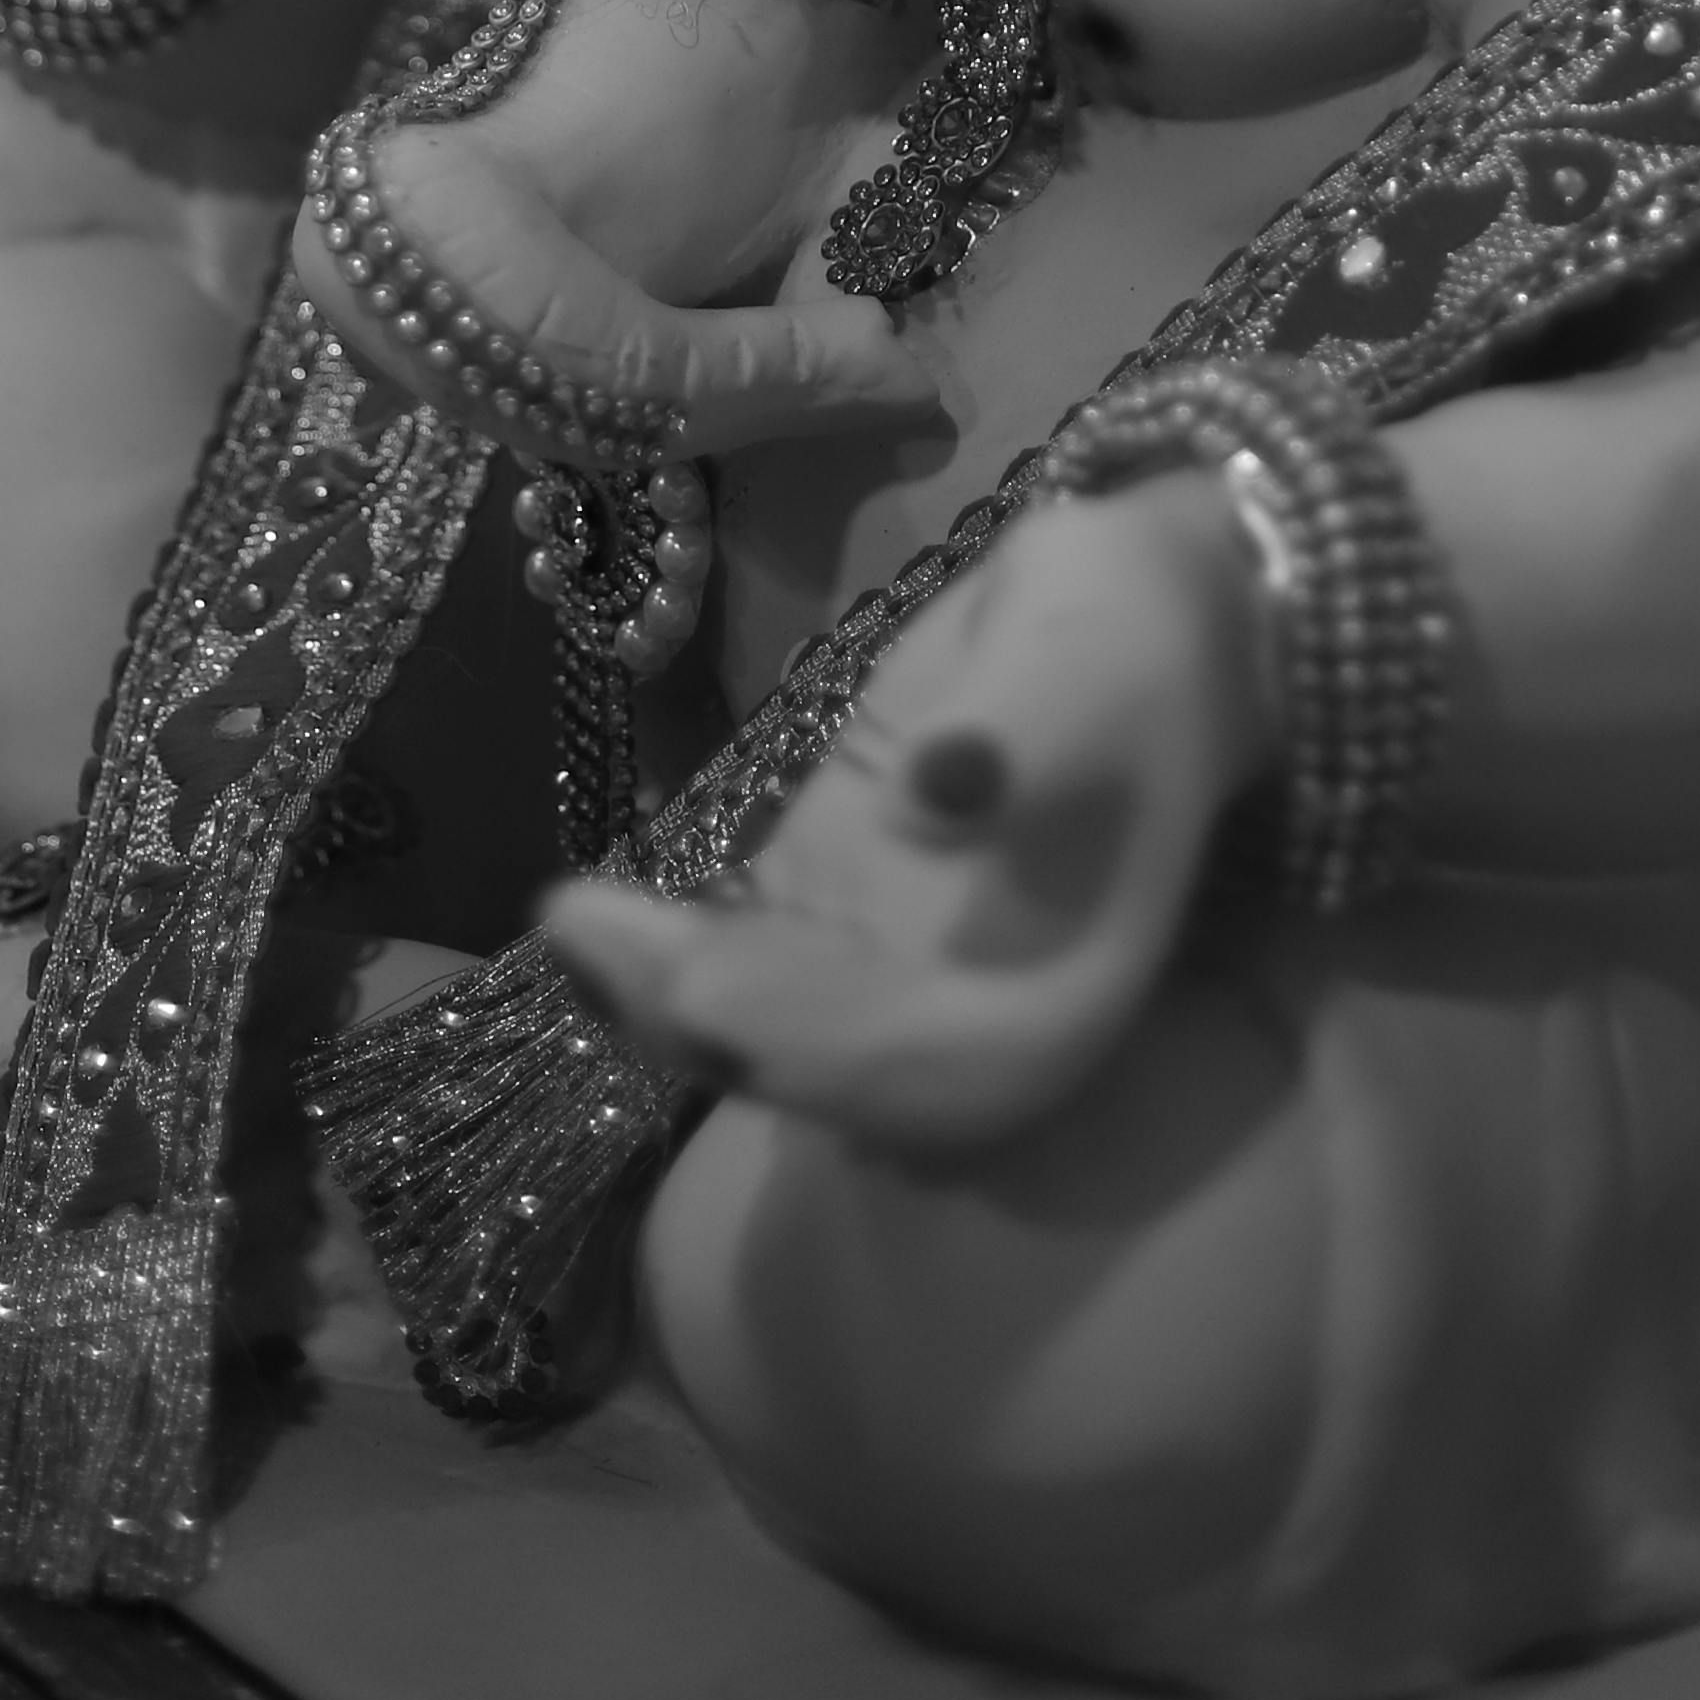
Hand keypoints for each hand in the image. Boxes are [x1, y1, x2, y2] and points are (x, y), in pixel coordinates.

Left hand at [541, 469, 1275, 1159]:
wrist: (1130, 627)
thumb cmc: (1127, 640)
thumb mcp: (1096, 663)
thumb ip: (1024, 736)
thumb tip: (937, 797)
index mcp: (1061, 1005)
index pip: (940, 1073)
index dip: (823, 1039)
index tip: (712, 991)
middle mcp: (971, 1026)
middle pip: (830, 1068)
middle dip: (709, 1019)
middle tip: (593, 940)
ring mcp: (892, 983)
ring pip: (766, 1030)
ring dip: (658, 996)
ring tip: (569, 924)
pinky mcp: (832, 930)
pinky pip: (736, 970)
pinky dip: (656, 959)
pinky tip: (580, 915)